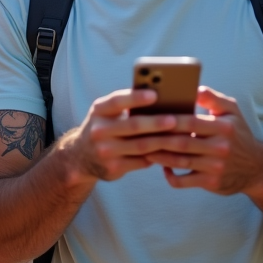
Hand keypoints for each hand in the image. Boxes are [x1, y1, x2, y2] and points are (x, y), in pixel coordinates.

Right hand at [61, 89, 178, 183]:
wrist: (81, 157)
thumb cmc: (104, 127)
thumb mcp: (106, 114)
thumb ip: (126, 107)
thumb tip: (161, 101)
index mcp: (98, 111)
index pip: (117, 101)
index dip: (136, 98)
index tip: (155, 94)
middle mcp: (99, 130)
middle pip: (133, 125)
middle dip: (156, 122)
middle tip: (176, 119)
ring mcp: (105, 151)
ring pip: (141, 146)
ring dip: (163, 141)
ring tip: (182, 137)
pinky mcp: (114, 168)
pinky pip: (142, 161)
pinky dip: (159, 156)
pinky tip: (173, 152)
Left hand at [145, 86, 262, 195]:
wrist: (257, 168)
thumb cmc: (237, 133)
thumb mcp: (232, 111)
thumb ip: (212, 98)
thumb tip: (193, 88)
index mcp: (223, 127)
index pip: (189, 122)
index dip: (167, 120)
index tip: (147, 115)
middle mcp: (220, 148)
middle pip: (181, 142)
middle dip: (156, 138)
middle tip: (136, 133)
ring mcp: (215, 167)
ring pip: (179, 161)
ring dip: (158, 156)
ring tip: (142, 147)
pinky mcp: (211, 183)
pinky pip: (184, 181)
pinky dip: (170, 175)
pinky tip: (162, 167)